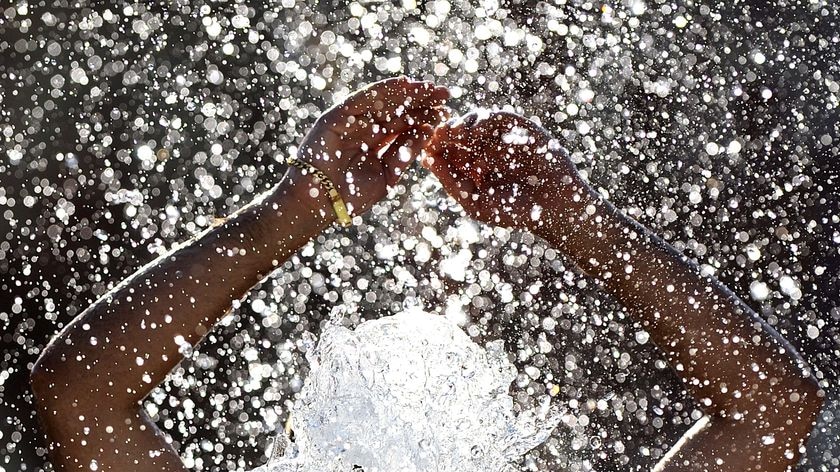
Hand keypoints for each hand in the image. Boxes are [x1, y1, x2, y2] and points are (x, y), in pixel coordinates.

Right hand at [290, 77, 448, 221]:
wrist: (319, 203)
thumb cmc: (351, 196)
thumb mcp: (388, 174)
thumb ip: (405, 152)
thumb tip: (428, 129)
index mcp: (376, 143)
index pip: (404, 125)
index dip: (425, 116)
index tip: (447, 111)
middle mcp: (364, 128)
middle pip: (397, 110)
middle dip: (421, 101)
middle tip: (446, 94)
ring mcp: (350, 121)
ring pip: (383, 101)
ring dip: (407, 92)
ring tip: (429, 87)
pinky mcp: (337, 116)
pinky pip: (363, 99)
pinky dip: (383, 90)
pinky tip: (405, 84)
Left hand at [423, 110, 589, 231]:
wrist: (554, 211)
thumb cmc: (513, 212)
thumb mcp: (474, 201)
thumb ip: (451, 181)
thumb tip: (425, 160)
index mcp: (473, 164)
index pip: (449, 149)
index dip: (436, 145)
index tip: (424, 148)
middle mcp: (488, 148)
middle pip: (461, 131)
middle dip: (447, 131)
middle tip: (435, 134)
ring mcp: (506, 137)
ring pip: (478, 121)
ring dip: (463, 126)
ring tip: (452, 134)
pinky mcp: (523, 129)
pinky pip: (500, 119)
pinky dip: (485, 124)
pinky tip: (475, 142)